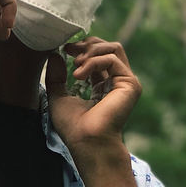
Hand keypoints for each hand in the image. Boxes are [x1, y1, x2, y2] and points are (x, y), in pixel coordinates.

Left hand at [44, 36, 141, 164]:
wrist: (86, 142)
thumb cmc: (74, 127)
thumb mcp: (58, 97)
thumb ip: (56, 77)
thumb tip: (55, 55)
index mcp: (103, 85)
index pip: (99, 55)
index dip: (83, 47)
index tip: (65, 49)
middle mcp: (116, 82)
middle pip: (108, 47)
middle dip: (87, 44)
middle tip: (69, 50)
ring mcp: (125, 82)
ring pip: (113, 48)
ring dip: (90, 51)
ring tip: (75, 65)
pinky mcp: (130, 84)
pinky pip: (112, 59)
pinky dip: (93, 62)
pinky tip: (79, 75)